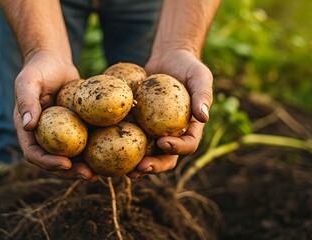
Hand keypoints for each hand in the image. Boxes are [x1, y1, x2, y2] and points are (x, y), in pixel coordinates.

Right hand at [13, 50, 98, 181]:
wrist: (55, 61)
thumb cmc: (39, 68)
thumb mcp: (29, 81)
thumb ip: (26, 101)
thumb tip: (27, 125)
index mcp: (29, 131)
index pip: (34, 154)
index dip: (48, 163)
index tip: (65, 164)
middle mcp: (44, 137)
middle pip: (55, 162)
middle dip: (71, 172)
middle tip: (88, 175)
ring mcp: (62, 134)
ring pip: (72, 157)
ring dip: (84, 168)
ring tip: (101, 174)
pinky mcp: (77, 129)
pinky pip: (86, 143)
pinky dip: (96, 151)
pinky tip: (112, 156)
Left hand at [127, 49, 212, 177]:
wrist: (167, 58)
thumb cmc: (187, 66)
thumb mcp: (199, 76)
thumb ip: (203, 95)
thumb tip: (204, 117)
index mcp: (190, 129)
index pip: (188, 145)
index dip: (177, 148)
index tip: (163, 142)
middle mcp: (173, 135)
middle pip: (166, 158)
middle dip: (154, 166)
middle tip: (140, 168)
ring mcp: (154, 132)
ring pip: (146, 154)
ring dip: (136, 165)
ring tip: (124, 170)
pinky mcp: (139, 125)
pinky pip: (130, 138)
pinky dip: (121, 145)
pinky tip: (107, 148)